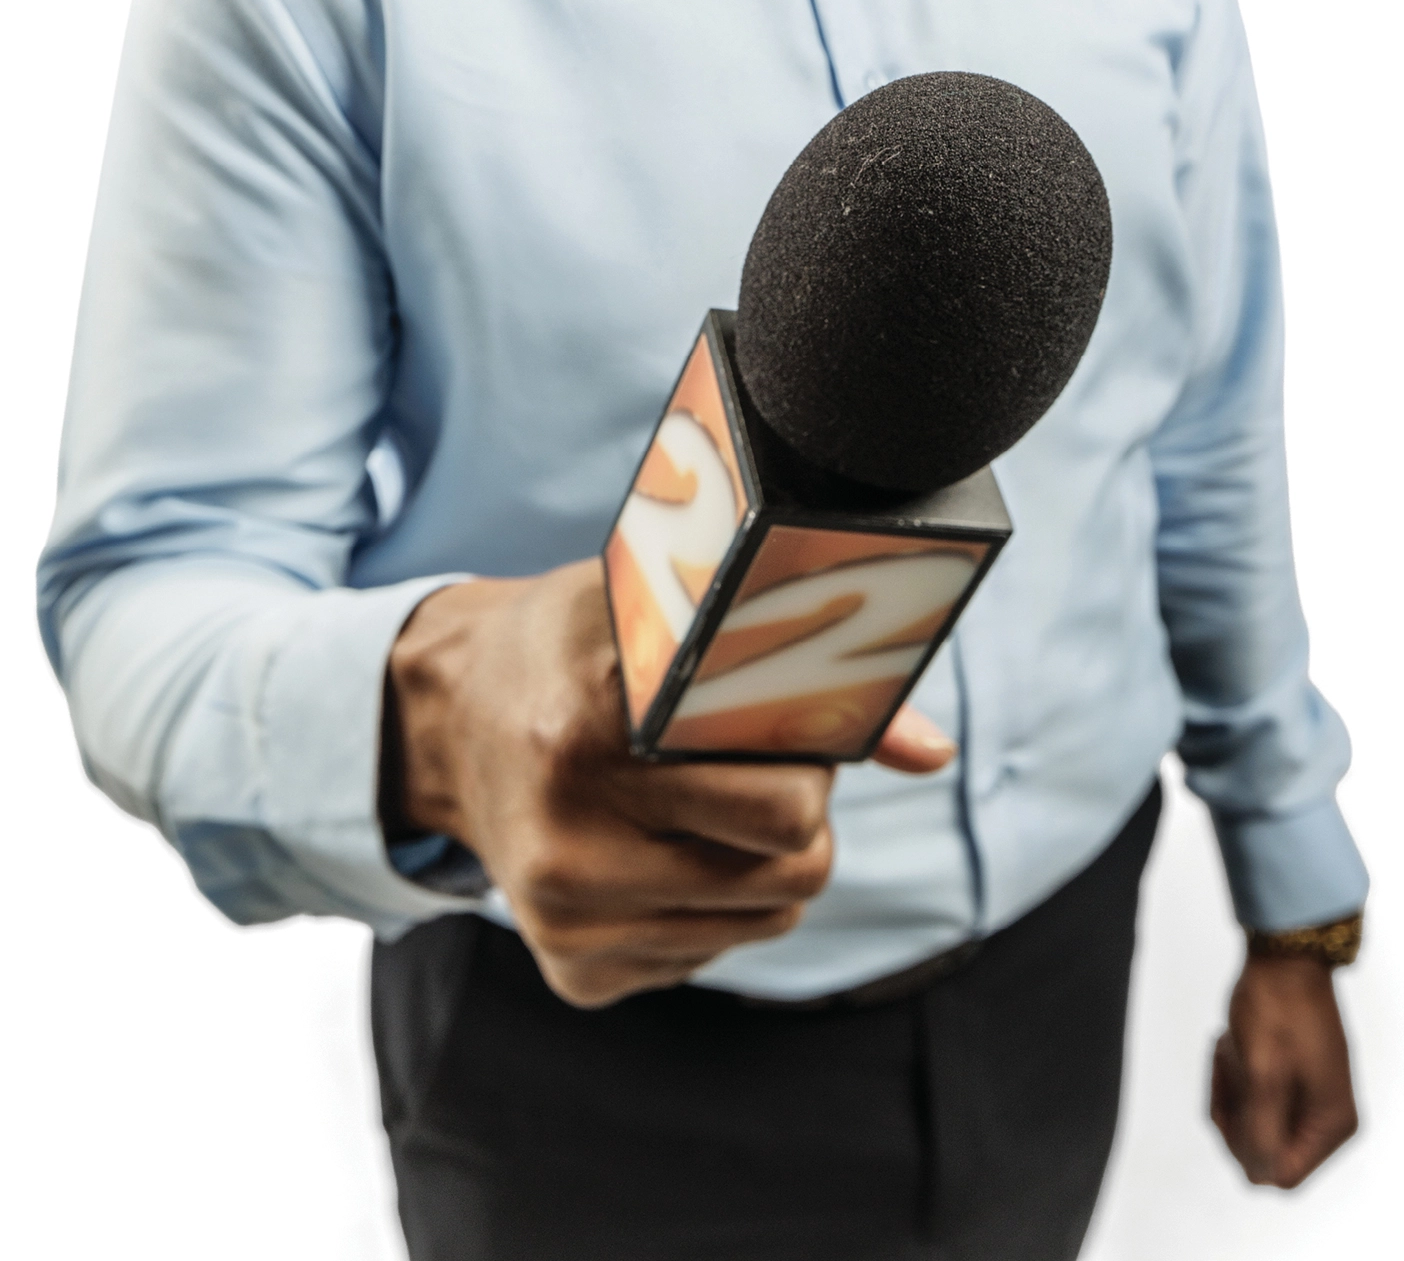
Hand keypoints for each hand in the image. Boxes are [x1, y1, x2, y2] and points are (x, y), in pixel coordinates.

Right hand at [385, 561, 954, 1007]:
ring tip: (704, 796)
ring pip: (767, 918)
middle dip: (803, 813)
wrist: (447, 719)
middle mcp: (569, 845)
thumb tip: (934, 752)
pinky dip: (712, 901)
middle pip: (794, 871)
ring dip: (764, 860)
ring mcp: (568, 923)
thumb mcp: (660, 618)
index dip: (813, 760)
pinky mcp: (574, 976)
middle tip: (760, 760)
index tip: (796, 722)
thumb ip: (793, 675)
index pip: (784, 806)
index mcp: (589, 739)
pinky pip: (714, 952)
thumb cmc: (574, 648)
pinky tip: (658, 840)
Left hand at [1210, 954, 1357, 1186]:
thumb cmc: (1276, 1007)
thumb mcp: (1263, 1074)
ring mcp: (1312, 1100)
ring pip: (1255, 1125)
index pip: (1280, 1173)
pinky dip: (1236, 1079)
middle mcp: (1327, 1119)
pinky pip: (1256, 1102)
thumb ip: (1261, 1132)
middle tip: (1230, 1064)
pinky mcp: (1296, 1082)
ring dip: (1233, 1091)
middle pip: (1265, 1151)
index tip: (1231, 1101)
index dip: (1245, 1146)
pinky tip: (1230, 1045)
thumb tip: (1259, 1176)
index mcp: (1330, 1124)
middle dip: (1237, 1113)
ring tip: (1231, 1048)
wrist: (1284, 955)